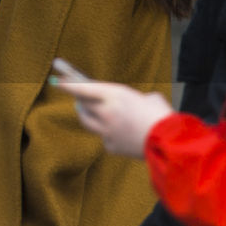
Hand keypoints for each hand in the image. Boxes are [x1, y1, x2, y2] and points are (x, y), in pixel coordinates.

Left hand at [55, 80, 173, 157]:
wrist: (169, 142)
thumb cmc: (163, 116)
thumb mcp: (149, 98)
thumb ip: (132, 100)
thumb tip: (130, 106)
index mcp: (115, 95)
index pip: (83, 88)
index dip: (68, 84)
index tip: (56, 79)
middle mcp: (106, 112)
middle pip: (82, 106)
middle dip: (79, 101)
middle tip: (79, 98)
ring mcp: (106, 131)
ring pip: (88, 122)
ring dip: (88, 116)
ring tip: (91, 112)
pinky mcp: (110, 146)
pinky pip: (105, 138)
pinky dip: (111, 134)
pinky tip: (122, 134)